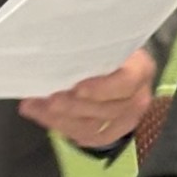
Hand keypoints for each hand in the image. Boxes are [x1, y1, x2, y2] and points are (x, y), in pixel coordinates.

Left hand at [21, 50, 157, 150]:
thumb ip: (87, 47)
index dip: (101, 88)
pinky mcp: (114, 132)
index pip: (126, 82)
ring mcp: (127, 118)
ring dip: (60, 119)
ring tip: (35, 107)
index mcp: (141, 69)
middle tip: (47, 100)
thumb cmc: (105, 47)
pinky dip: (66, 129)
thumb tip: (57, 48)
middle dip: (72, 106)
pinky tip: (46, 118)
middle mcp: (138, 97)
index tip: (76, 88)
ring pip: (94, 126)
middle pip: (106, 109)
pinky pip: (89, 137)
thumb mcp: (102, 39)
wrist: (117, 61)